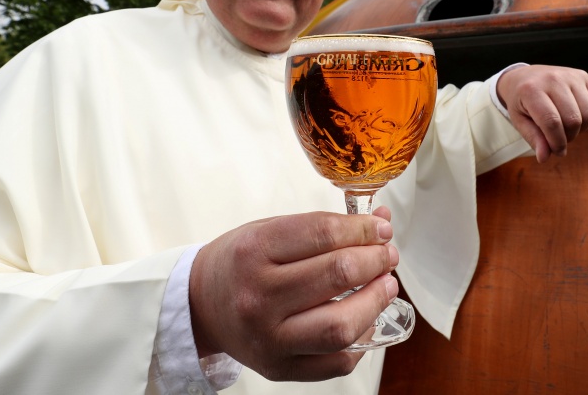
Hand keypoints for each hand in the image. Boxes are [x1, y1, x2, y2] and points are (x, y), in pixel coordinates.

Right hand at [189, 207, 397, 381]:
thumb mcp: (271, 230)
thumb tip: (381, 220)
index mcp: (254, 251)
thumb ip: (325, 227)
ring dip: (376, 301)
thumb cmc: (240, 263)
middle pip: (338, 275)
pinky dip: (362, 339)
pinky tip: (366, 318)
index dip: (364, 229)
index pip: (324, 234)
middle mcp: (258, 297)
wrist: (200, 306)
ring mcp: (269, 338)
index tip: (381, 227)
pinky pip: (337, 362)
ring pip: (341, 326)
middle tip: (387, 254)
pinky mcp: (279, 368)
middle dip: (375, 260)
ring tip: (386, 285)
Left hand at [496, 64, 587, 162]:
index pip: (552, 122)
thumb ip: (533, 138)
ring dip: (581, 128)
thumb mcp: (519, 121)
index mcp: (531, 90)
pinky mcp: (584, 76)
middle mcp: (553, 79)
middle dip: (568, 137)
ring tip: (567, 126)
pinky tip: (577, 115)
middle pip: (573, 120)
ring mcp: (571, 75)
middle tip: (559, 137)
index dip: (557, 143)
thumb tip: (544, 158)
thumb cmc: (521, 102)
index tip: (557, 151)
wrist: (524, 76)